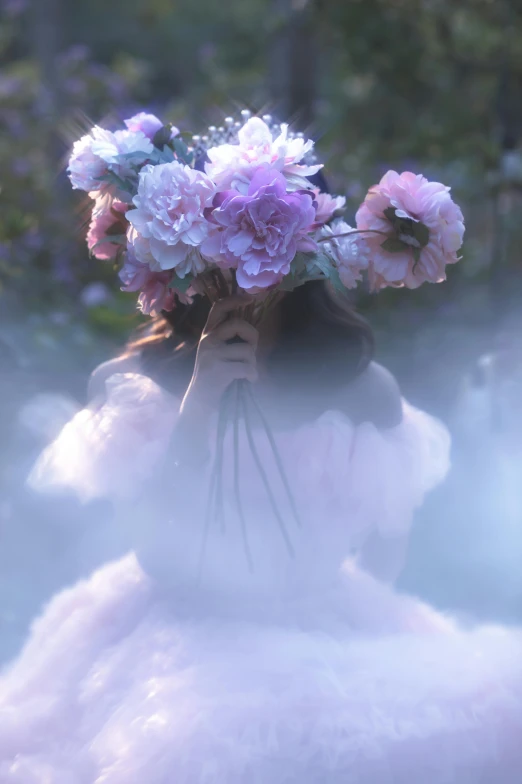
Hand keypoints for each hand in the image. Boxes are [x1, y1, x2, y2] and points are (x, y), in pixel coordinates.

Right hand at [180, 295, 258, 417]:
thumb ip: (230, 337)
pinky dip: (253, 375)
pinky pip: (247, 367)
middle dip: (253, 337)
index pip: (219, 307)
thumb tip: (252, 329)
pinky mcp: (218, 370)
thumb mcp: (217, 351)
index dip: (235, 300)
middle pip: (239, 324)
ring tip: (247, 371)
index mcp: (208, 332)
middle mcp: (208, 339)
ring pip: (247, 350)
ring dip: (253, 363)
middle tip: (250, 351)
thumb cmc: (215, 374)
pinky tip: (249, 380)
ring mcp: (212, 354)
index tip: (250, 298)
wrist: (199, 400)